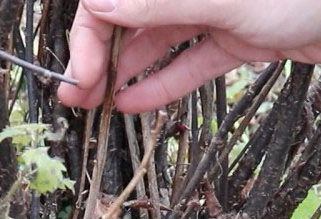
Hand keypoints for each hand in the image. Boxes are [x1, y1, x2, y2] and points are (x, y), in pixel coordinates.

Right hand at [58, 0, 320, 111]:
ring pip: (158, 41)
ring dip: (126, 73)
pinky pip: (192, 60)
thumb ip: (161, 3)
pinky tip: (135, 103)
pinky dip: (165, 82)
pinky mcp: (242, 35)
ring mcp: (217, 8)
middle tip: (78, 98)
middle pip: (130, 18)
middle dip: (100, 56)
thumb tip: (100, 5)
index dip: (90, 36)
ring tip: (98, 107)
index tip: (80, 75)